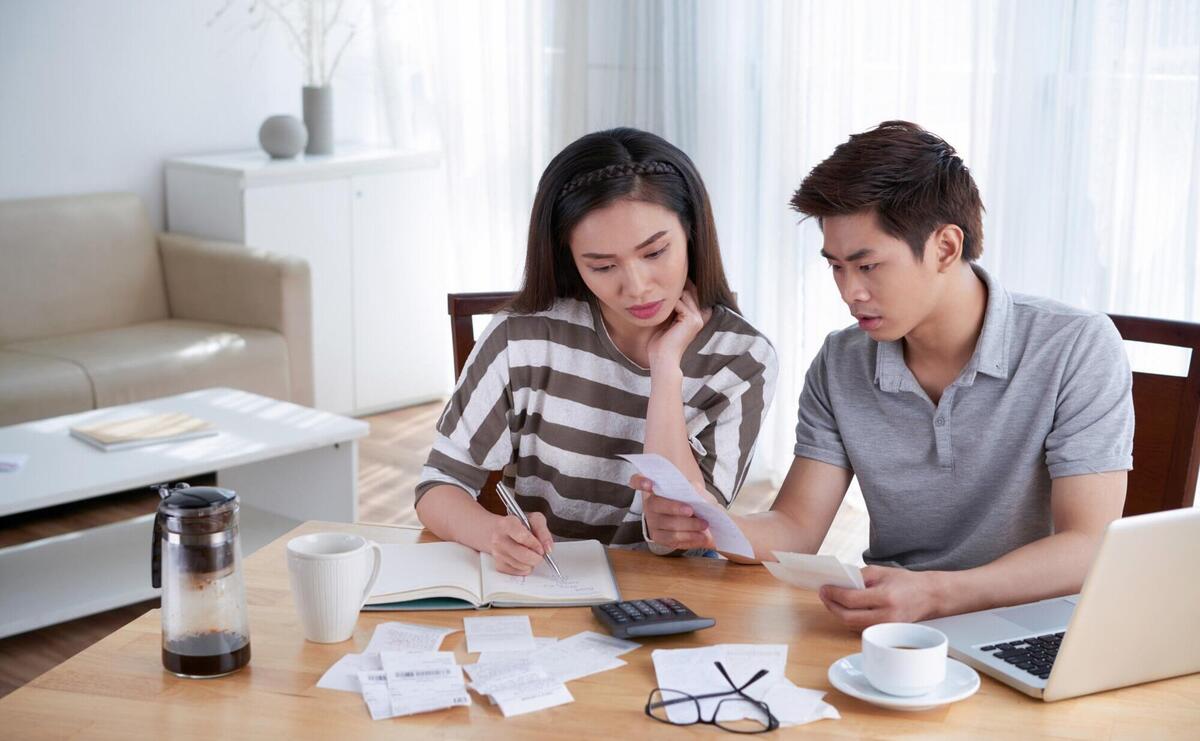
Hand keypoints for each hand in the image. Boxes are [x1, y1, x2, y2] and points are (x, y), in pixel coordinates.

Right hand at [488, 513, 553, 575]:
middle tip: (539, 553)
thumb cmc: (517, 525)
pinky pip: (518, 572)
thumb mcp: (533, 519)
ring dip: (531, 563)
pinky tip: (523, 560)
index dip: (535, 545)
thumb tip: (548, 549)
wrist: (495, 531)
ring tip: (530, 554)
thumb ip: (543, 532)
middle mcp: (499, 539)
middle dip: (536, 557)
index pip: (522, 537)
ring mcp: (497, 553)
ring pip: (522, 566)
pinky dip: (524, 568)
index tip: (541, 548)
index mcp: (507, 524)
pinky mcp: (498, 565)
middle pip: (523, 555)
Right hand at [630, 473, 714, 550]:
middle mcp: (650, 505)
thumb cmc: (693, 501)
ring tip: (704, 525)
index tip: (649, 484)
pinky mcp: (659, 537)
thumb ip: (693, 489)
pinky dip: (689, 537)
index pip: (638, 481)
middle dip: (674, 508)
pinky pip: (672, 539)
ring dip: (688, 525)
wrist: (697, 520)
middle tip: (691, 510)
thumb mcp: (695, 491)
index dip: (640, 482)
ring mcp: (652, 522)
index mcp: (655, 488)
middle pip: (656, 505)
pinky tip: (701, 536)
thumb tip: (693, 491)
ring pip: (667, 525)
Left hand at [647, 283, 710, 372]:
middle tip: (662, 286)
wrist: (663, 358)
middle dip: (677, 288)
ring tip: (660, 300)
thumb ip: (672, 308)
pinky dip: (669, 304)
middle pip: (691, 292)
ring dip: (671, 296)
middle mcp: (700, 317)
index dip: (682, 287)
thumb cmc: (661, 343)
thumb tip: (669, 291)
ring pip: (686, 295)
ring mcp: (697, 319)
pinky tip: (661, 311)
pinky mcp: (692, 320)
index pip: (692, 295)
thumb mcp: (667, 322)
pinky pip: (680, 302)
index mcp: (696, 318)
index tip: (668, 284)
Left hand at [818, 566, 942, 629]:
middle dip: (832, 606)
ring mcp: (887, 628)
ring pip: (853, 625)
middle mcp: (886, 616)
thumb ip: (858, 577)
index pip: (851, 599)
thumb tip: (838, 585)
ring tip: (832, 600)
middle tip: (824, 595)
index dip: (833, 594)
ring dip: (839, 613)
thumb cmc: (906, 582)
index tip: (824, 588)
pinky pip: (862, 627)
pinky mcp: (886, 633)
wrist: (929, 596)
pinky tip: (845, 608)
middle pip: (848, 617)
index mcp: (885, 597)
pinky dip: (850, 619)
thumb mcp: (881, 572)